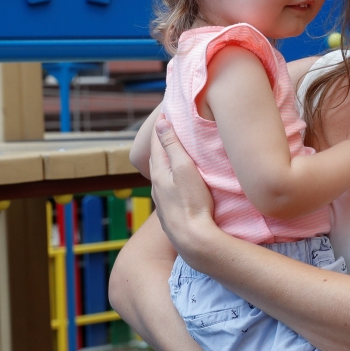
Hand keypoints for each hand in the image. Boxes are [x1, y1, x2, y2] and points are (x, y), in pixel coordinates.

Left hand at [149, 116, 218, 258]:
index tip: (166, 110)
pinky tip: (177, 179)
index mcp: (159, 172)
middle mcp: (157, 185)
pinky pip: (167, 185)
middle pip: (156, 157)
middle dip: (161, 140)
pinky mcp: (171, 210)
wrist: (193, 239)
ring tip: (172, 149)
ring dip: (165, 158)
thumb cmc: (192, 202)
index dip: (162, 126)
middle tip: (169, 125)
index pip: (158, 142)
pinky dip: (170, 174)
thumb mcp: (184, 169)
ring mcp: (163, 199)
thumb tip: (161, 123)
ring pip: (160, 173)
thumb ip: (172, 146)